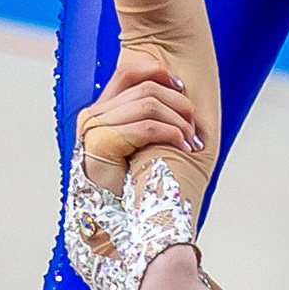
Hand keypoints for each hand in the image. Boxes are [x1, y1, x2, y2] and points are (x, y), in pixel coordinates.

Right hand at [76, 51, 202, 185]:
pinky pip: (147, 127)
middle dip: (179, 105)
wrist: (110, 217)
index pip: (127, 73)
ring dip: (179, 122)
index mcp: (100, 111)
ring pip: (149, 105)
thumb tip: (181, 101)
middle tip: (195, 128)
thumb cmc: (127, 183)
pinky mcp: (101, 142)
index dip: (157, 72)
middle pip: (146, 89)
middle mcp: (94, 115)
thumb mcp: (138, 145)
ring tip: (192, 141)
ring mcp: (95, 128)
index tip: (181, 86)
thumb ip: (147, 121)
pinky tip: (185, 147)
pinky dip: (173, 134)